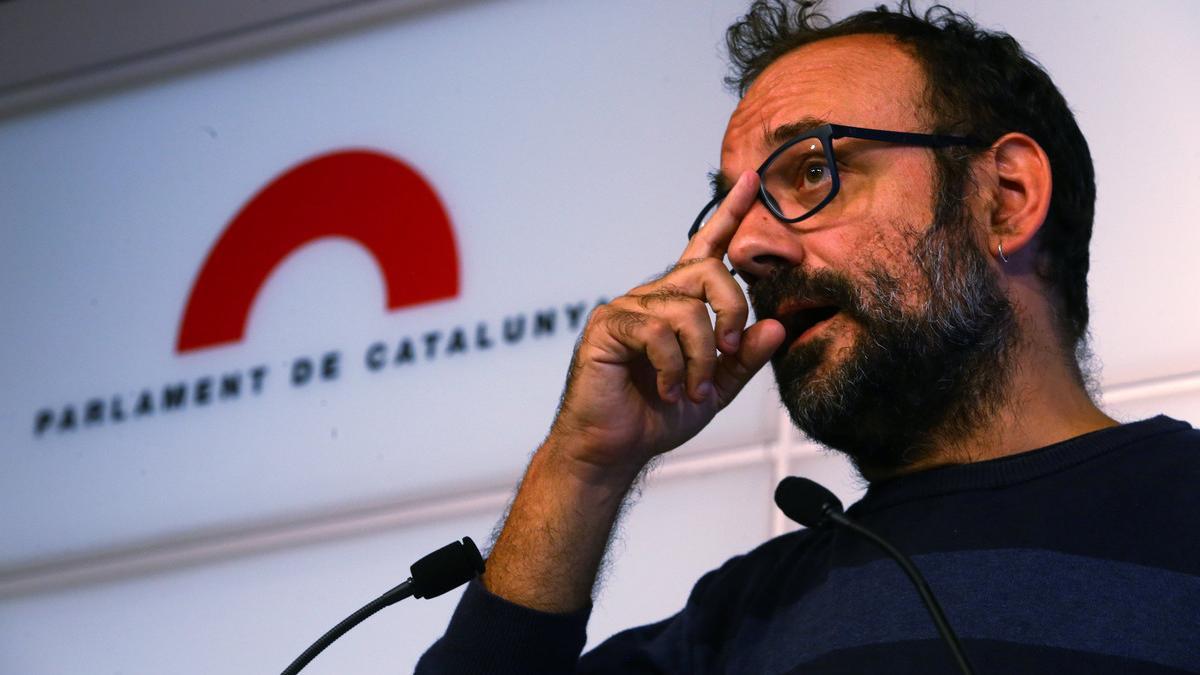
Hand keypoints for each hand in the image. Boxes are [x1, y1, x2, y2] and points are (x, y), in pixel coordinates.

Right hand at [546, 171, 785, 479]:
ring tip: (693, 391)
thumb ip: (745, 359)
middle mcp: (653, 298)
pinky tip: (668, 389)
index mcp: (678, 305)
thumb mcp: (714, 389)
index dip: (729, 215)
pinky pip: (657, 332)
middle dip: (733, 311)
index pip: (706, 249)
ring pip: (687, 310)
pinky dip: (674, 368)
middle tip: (732, 353)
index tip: (750, 180)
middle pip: (708, 272)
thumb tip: (777, 326)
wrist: (613, 449)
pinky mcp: (608, 326)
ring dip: (702, 359)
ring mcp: (627, 308)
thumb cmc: (655, 416)